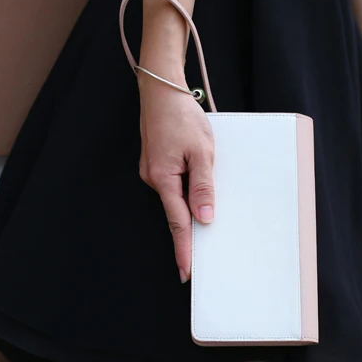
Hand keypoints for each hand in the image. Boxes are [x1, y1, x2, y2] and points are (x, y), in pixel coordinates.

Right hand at [138, 75, 214, 283]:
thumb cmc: (181, 116)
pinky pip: (175, 183)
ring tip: (208, 196)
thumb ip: (203, 187)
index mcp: (163, 179)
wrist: (160, 89)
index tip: (187, 272)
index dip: (184, 249)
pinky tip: (198, 178)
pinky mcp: (157, 163)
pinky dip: (187, 187)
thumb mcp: (202, 151)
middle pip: (177, 211)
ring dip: (192, 201)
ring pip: (177, 196)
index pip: (178, 223)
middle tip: (208, 250)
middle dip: (192, 229)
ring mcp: (153, 171)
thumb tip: (204, 218)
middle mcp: (154, 179)